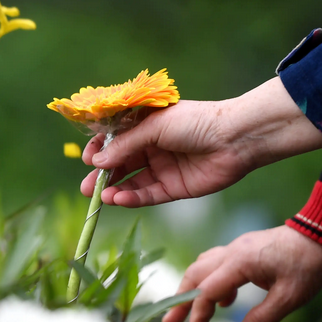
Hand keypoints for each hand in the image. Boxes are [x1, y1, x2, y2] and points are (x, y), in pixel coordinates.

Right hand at [80, 78, 321, 206]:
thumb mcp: (154, 127)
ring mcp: (162, 168)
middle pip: (121, 163)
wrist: (234, 138)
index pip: (115, 139)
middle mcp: (152, 147)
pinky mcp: (174, 188)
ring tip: (101, 197)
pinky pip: (148, 195)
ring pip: (132, 181)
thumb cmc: (195, 122)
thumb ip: (125, 145)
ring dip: (115, 189)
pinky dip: (132, 198)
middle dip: (102, 176)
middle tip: (86, 188)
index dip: (100, 150)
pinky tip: (118, 199)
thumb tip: (97, 163)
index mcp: (146, 126)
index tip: (87, 159)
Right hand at [161, 225, 321, 321]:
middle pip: (194, 274)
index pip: (207, 292)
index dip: (197, 315)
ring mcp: (236, 247)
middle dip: (181, 299)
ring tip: (188, 310)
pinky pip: (216, 263)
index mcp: (239, 263)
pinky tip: (224, 299)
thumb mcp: (290, 297)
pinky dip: (210, 281)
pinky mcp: (244, 248)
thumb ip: (264, 317)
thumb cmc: (308, 264)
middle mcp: (231, 252)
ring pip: (202, 266)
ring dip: (191, 288)